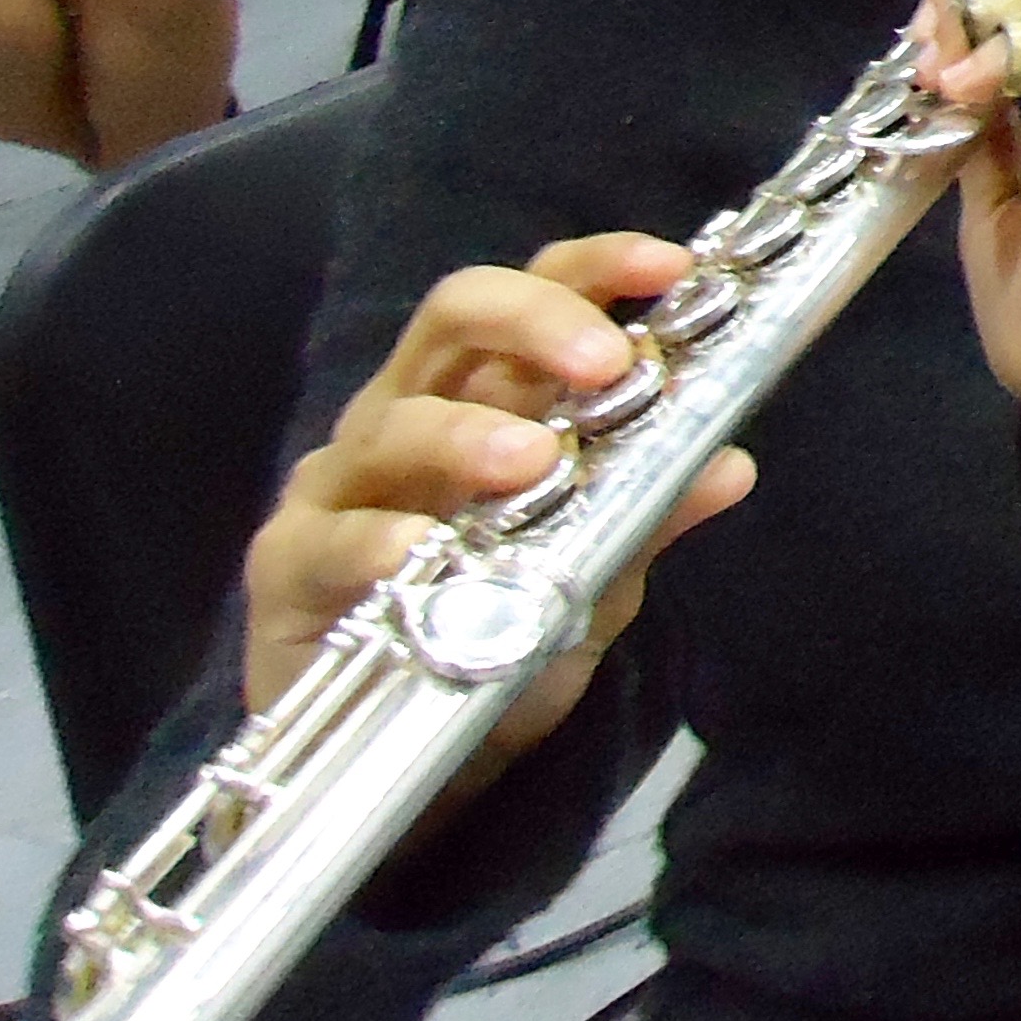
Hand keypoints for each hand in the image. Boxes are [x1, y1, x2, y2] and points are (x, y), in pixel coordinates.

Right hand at [245, 239, 751, 791]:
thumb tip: (731, 464)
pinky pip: (331, 538)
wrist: (402, 755)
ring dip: (467, 434)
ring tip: (531, 462)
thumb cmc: (495, 634)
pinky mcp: (289, 563)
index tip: (672, 265)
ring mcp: (344, 483)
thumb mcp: (591, 575)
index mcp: (489, 396)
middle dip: (538, 321)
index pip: (537, 292)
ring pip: (393, 421)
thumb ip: (649, 514)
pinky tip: (420, 557)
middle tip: (606, 364)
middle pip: (457, 317)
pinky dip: (379, 541)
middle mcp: (411, 414)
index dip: (599, 267)